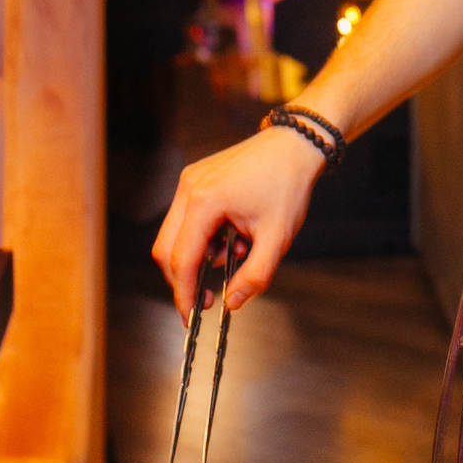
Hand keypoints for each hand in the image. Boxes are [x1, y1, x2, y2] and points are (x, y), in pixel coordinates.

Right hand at [152, 125, 324, 320]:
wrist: (296, 144)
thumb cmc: (288, 184)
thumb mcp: (278, 238)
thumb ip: (255, 276)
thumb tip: (232, 303)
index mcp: (205, 202)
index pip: (182, 260)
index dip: (183, 294)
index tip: (189, 317)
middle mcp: (189, 188)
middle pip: (166, 249)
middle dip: (185, 278)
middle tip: (208, 298)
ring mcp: (189, 180)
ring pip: (175, 234)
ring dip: (199, 255)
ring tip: (238, 250)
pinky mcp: (196, 178)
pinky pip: (187, 218)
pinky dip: (204, 236)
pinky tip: (234, 234)